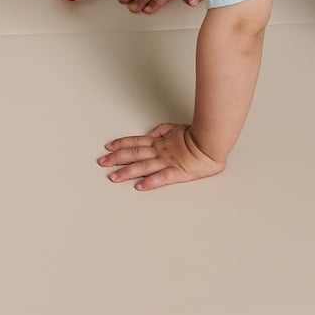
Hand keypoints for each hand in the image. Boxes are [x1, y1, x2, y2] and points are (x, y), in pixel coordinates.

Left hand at [98, 123, 225, 191]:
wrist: (212, 142)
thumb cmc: (198, 136)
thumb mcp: (177, 128)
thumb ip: (163, 130)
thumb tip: (151, 132)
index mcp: (160, 142)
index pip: (136, 142)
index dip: (121, 144)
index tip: (108, 147)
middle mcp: (160, 152)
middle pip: (134, 154)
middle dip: (116, 158)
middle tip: (102, 163)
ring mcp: (168, 162)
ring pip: (143, 166)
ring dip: (127, 172)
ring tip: (113, 178)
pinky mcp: (178, 172)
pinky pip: (162, 177)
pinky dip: (150, 181)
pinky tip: (139, 186)